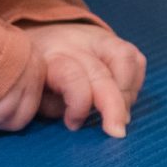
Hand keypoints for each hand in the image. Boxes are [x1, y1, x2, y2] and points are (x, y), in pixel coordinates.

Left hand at [0, 21, 144, 137]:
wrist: (34, 34)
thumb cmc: (34, 75)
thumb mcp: (32, 92)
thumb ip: (53, 106)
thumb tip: (79, 123)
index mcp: (49, 58)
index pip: (72, 77)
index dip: (78, 105)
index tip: (73, 125)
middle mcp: (75, 44)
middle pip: (102, 74)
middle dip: (113, 106)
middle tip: (116, 132)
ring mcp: (96, 38)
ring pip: (124, 59)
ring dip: (127, 93)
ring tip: (119, 115)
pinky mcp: (113, 39)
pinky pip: (134, 58)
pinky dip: (134, 81)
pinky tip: (125, 97)